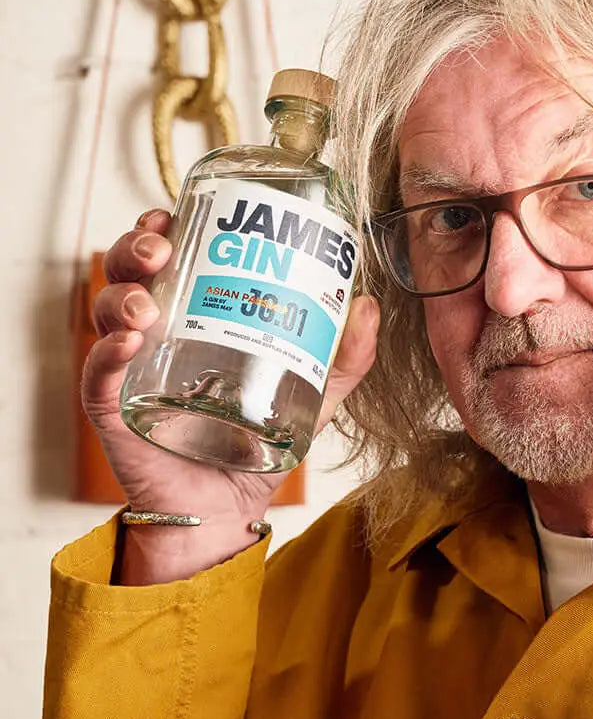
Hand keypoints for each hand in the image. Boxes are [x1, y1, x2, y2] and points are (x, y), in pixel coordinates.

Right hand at [84, 209, 379, 581]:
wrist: (229, 506)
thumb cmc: (260, 443)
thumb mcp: (313, 393)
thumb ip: (345, 358)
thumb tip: (368, 305)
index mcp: (196, 314)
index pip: (173, 256)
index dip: (165, 227)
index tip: (177, 212)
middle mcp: (158, 331)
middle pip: (130, 271)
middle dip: (137, 246)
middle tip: (162, 246)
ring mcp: (131, 367)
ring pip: (107, 310)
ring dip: (121, 294)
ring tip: (148, 304)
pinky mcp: (115, 408)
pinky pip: (98, 373)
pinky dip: (106, 351)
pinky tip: (127, 342)